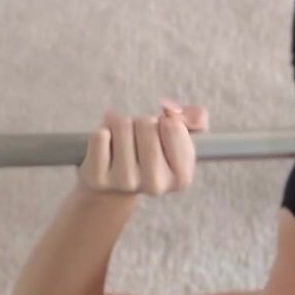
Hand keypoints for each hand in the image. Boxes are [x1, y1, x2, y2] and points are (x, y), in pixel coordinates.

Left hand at [78, 100, 208, 194]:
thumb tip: (170, 108)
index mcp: (181, 177)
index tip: (162, 133)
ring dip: (121, 125)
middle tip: (140, 139)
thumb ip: (195, 118)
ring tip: (124, 142)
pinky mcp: (99, 179)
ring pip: (122, 126)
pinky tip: (107, 147)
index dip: (165, 121)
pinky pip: (100, 137)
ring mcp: (126, 183)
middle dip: (142, 123)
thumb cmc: (153, 155)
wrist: (116, 186)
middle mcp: (156, 184)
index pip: (173, 126)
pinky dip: (102, 133)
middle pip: (146, 124)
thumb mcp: (181, 139)